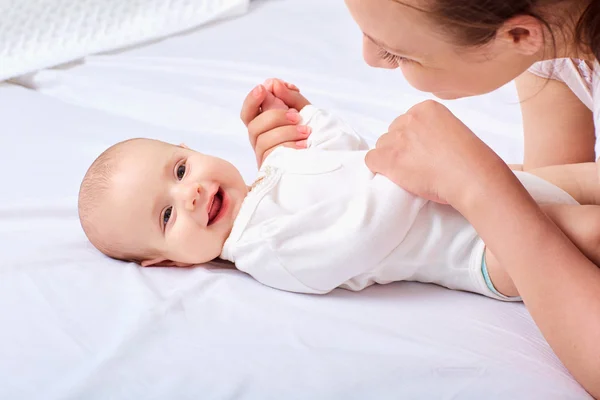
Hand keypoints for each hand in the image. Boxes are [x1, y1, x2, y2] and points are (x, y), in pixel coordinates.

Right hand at [241, 79, 311, 166]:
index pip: (249, 112)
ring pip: (263, 140)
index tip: (263, 88)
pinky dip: (289, 146)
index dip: (252, 100)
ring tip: (306, 131)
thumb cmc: (312, 134)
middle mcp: (260, 141)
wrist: (327, 159)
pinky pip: (272, 155)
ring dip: (286, 132)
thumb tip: (274, 84)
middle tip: (296, 116)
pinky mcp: (272, 168)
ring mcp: (265, 156)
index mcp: (264, 126)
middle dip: (274, 116)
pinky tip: (304, 145)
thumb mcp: (305, 111)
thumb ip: (290, 97)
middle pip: (253, 125)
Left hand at [365, 100, 503, 205]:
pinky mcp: (388, 157)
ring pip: (382, 147)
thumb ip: (433, 131)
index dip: (413, 140)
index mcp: (427, 108)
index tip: (425, 153)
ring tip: (412, 173)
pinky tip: (396, 177)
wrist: (472, 177)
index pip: (406, 122)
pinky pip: (370, 160)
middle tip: (418, 165)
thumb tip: (419, 145)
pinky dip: (379, 169)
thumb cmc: (471, 161)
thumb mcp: (454, 132)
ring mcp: (398, 137)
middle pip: (392, 133)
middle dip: (401, 148)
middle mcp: (410, 118)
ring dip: (391, 160)